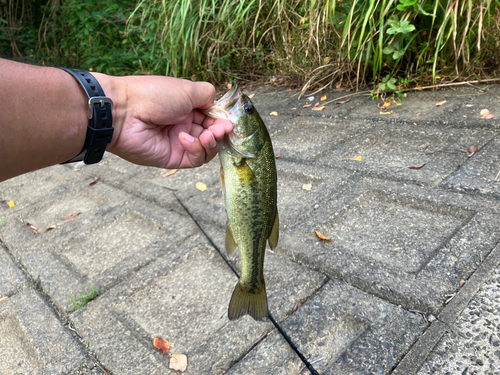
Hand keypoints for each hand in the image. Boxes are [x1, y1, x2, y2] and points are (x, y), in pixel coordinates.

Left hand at [96, 74, 231, 168]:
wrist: (123, 112)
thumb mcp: (187, 89)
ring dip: (211, 142)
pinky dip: (196, 149)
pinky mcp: (174, 158)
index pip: (213, 117)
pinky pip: (196, 159)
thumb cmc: (153, 95)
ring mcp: (180, 142)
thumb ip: (208, 95)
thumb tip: (218, 106)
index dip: (222, 120)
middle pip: (213, 134)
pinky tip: (185, 139)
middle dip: (220, 132)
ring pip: (208, 149)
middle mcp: (185, 125)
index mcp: (187, 107)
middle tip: (221, 129)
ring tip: (207, 135)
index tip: (228, 121)